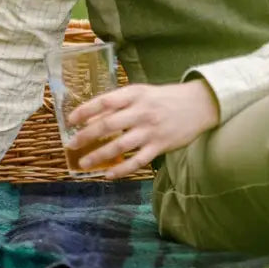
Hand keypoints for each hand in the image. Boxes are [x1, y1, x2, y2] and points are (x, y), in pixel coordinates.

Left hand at [66, 78, 219, 179]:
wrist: (198, 105)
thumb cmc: (163, 98)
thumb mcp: (141, 93)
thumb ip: (119, 103)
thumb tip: (91, 117)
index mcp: (134, 95)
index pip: (104, 101)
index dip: (85, 111)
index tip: (70, 120)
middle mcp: (141, 112)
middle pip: (108, 125)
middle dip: (86, 136)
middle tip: (71, 145)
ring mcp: (150, 130)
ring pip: (119, 146)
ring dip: (99, 156)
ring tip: (84, 163)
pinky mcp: (160, 146)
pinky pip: (137, 161)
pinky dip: (122, 169)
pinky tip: (109, 174)